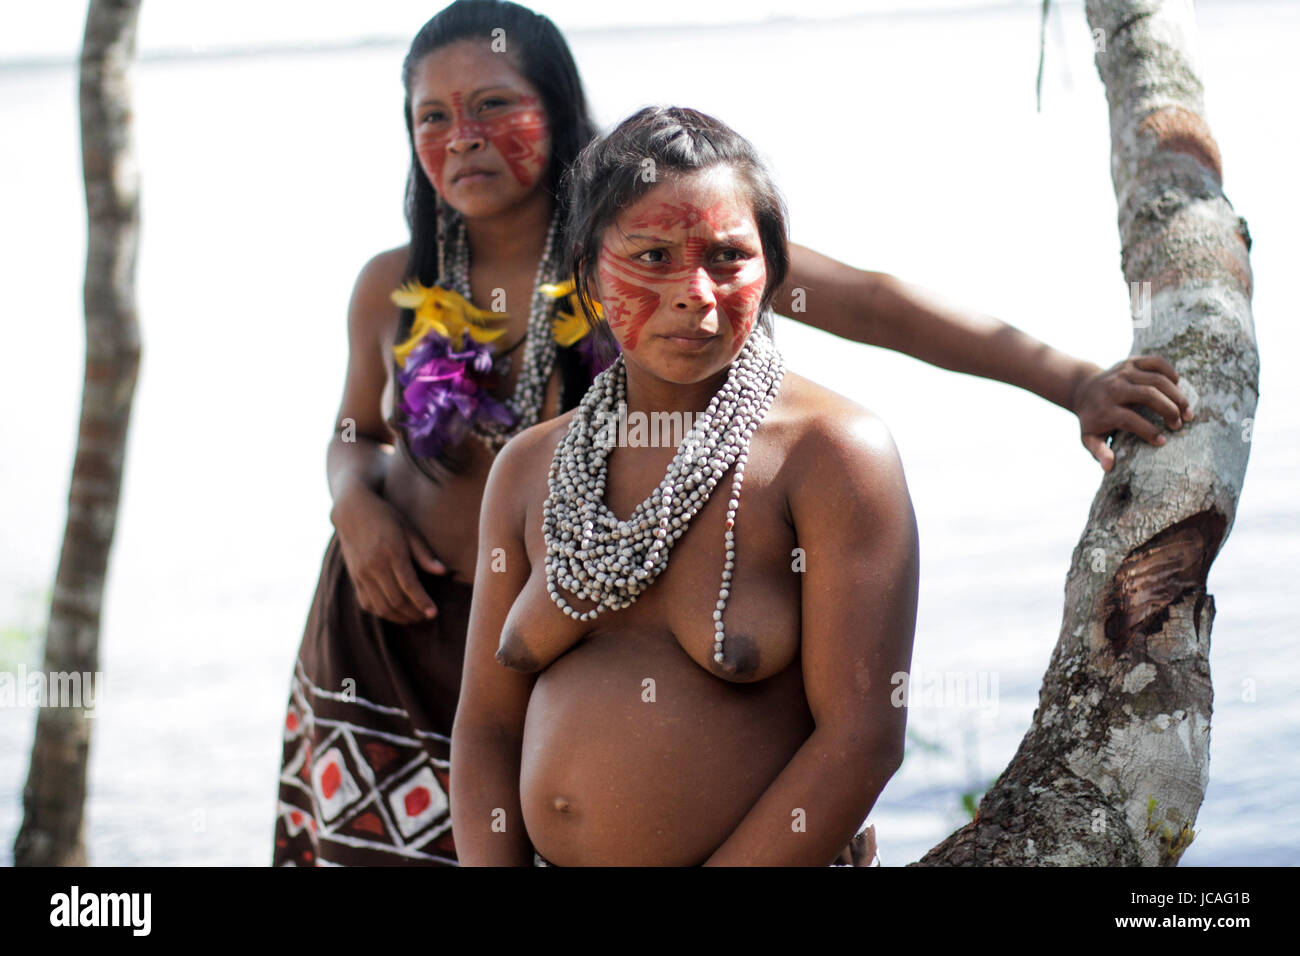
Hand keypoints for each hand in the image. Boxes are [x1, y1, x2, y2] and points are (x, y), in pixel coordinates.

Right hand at [330, 486, 447, 623]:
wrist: (352, 511)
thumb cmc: (386, 518)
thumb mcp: (408, 529)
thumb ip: (424, 553)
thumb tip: (442, 572)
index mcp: (392, 552)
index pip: (409, 585)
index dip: (422, 602)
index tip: (433, 613)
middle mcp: (374, 566)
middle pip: (395, 600)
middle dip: (413, 613)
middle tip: (427, 617)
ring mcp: (361, 573)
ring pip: (381, 606)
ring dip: (399, 617)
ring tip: (414, 618)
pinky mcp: (354, 578)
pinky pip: (367, 603)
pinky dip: (381, 612)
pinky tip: (395, 612)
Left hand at [1071, 355, 1193, 471]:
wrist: (1083, 389)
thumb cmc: (1092, 419)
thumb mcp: (1089, 437)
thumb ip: (1098, 452)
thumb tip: (1109, 467)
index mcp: (1104, 409)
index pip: (1129, 419)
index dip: (1148, 431)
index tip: (1162, 441)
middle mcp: (1114, 388)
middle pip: (1148, 394)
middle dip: (1169, 410)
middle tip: (1179, 425)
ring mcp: (1124, 372)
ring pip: (1157, 379)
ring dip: (1177, 395)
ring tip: (1187, 411)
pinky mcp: (1131, 361)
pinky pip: (1157, 362)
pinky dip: (1171, 372)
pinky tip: (1178, 387)